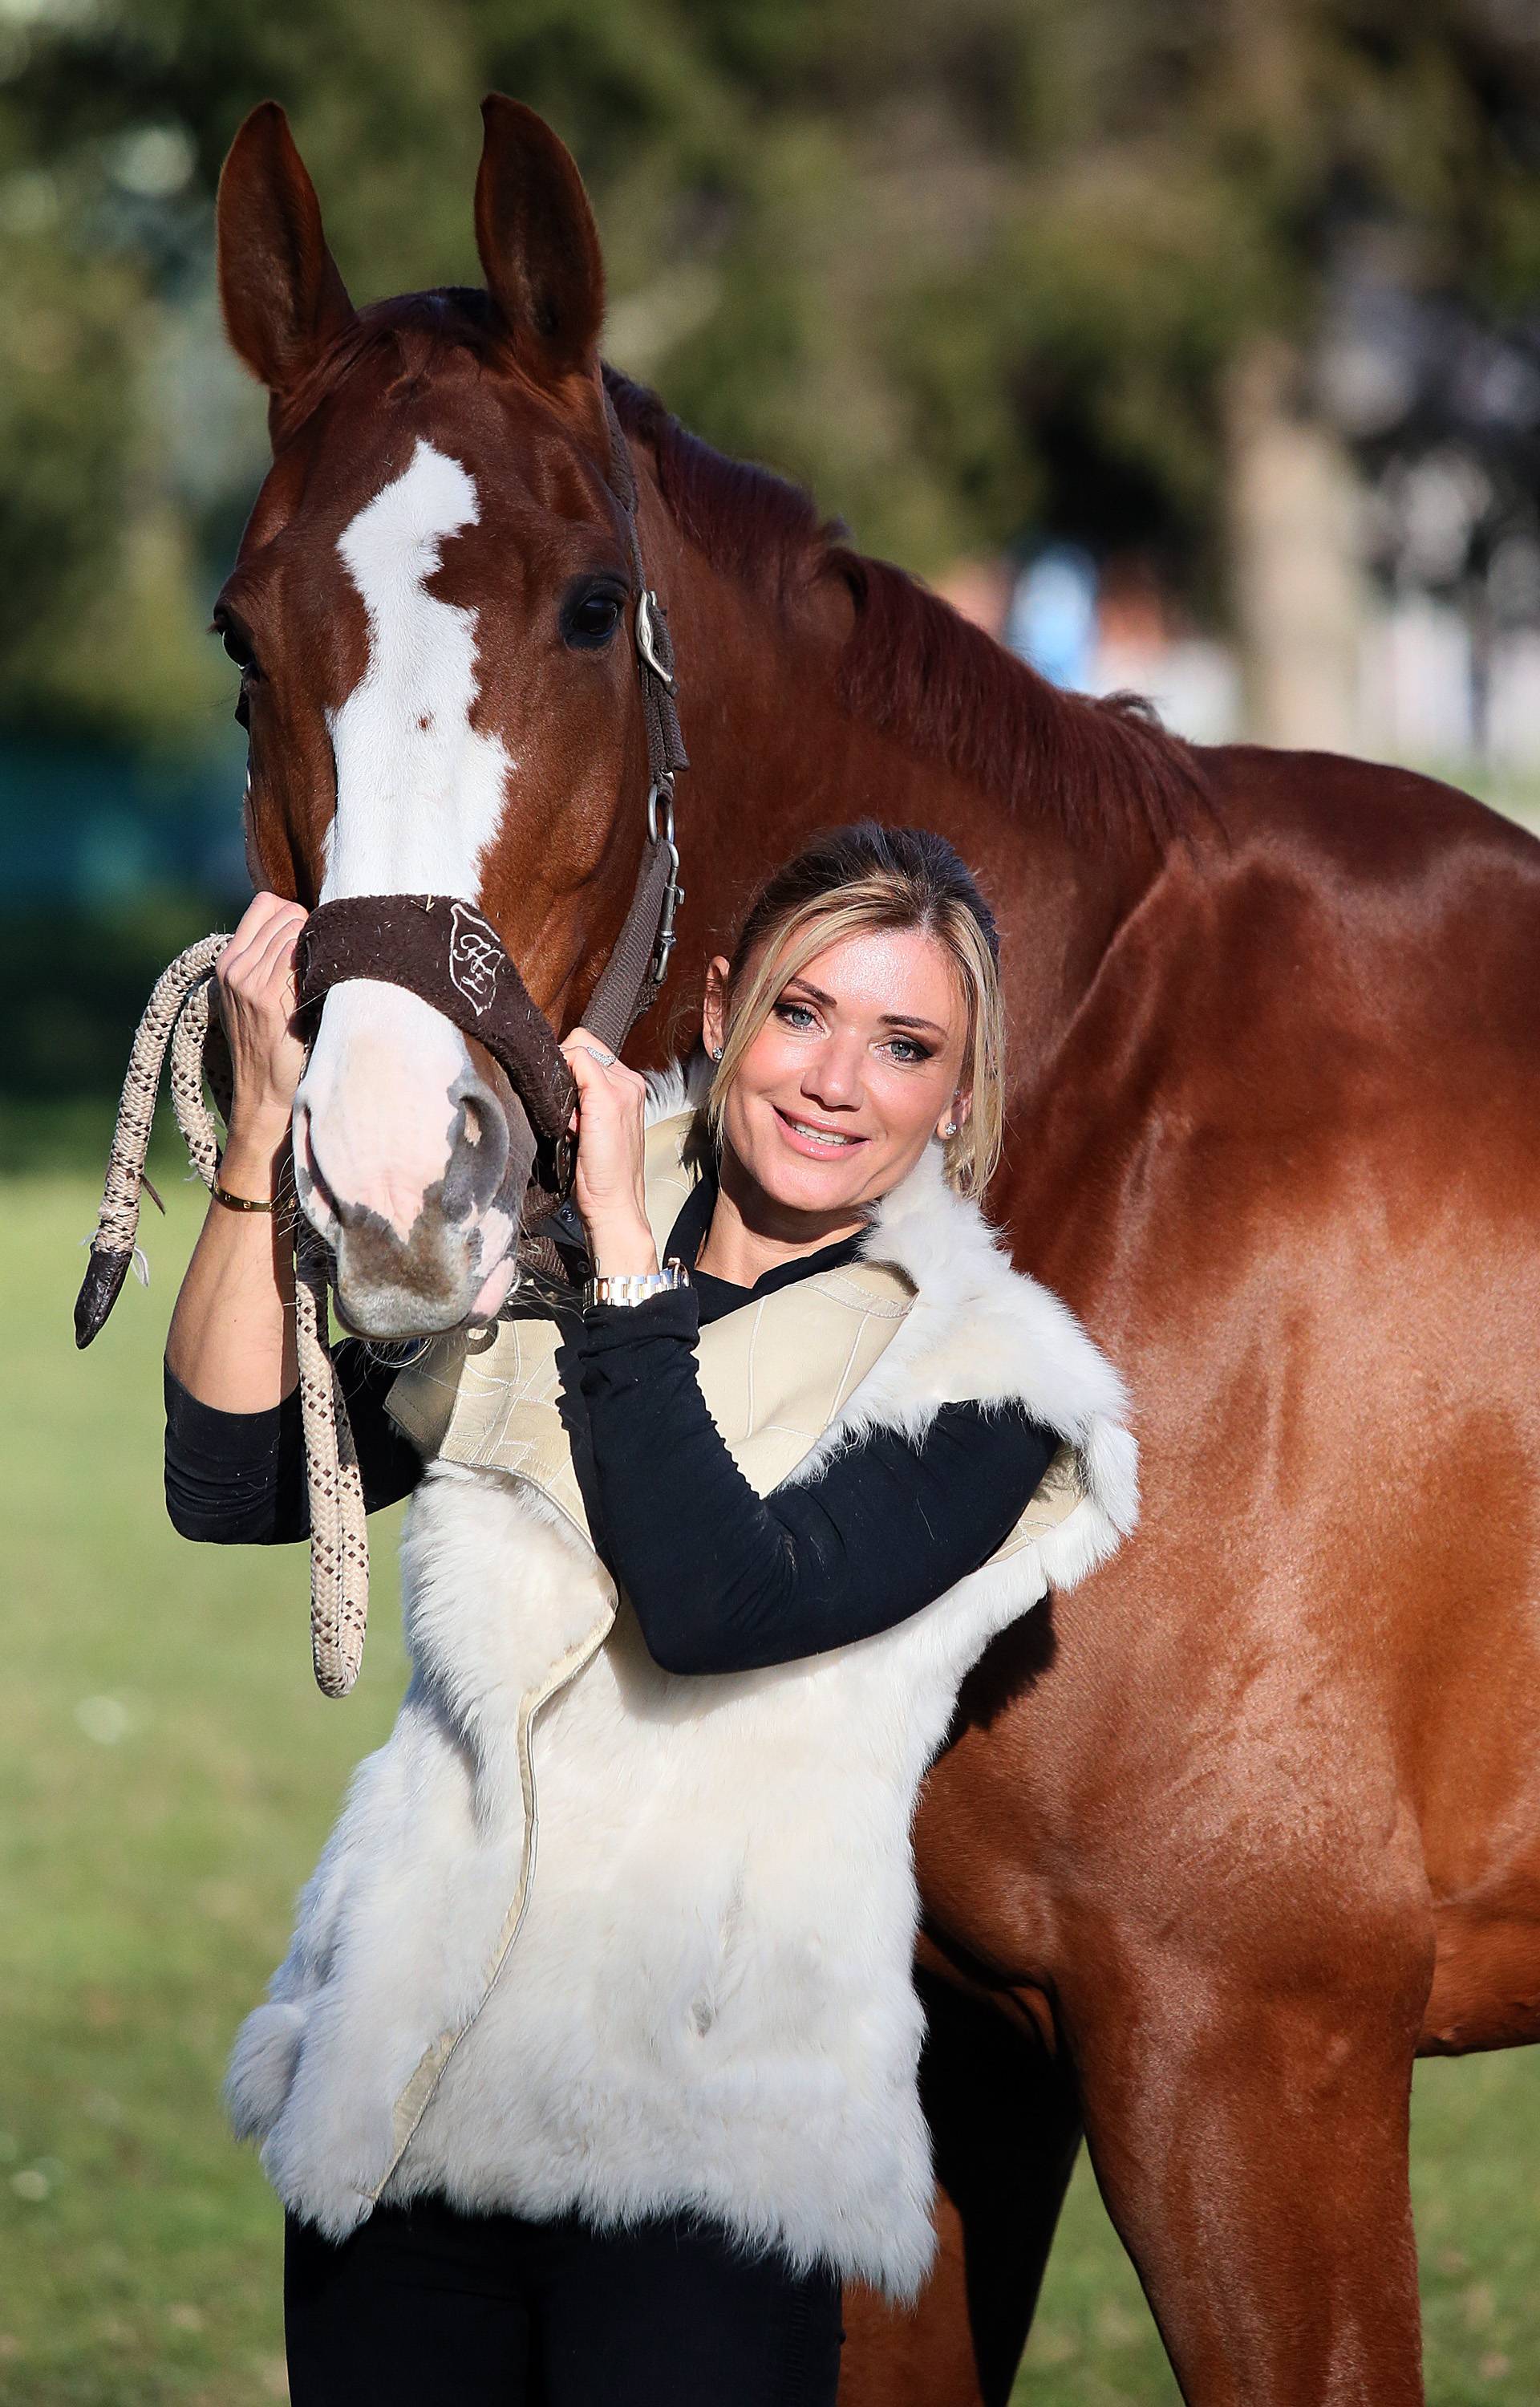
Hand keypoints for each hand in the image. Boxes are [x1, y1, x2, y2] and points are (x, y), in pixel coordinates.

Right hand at [215, 892, 308, 1158]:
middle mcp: (235, 967)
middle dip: (311, 928)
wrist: (264, 1094)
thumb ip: (268, 960)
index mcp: (229, 962)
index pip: (266, 903)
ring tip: (324, 975)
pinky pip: (300, 953)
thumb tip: (304, 925)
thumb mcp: (255, 996)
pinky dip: (319, 961)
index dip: (295, 913)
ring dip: (319, 945)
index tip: (309, 938)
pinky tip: (325, 985)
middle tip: (323, 960)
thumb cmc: (272, 1046)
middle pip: (286, 912)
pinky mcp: (268, 997)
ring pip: (296, 928)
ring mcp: (250, 980)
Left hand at [558, 1029, 658, 1274]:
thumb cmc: (598, 1177)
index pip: (589, 1050)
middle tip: (561, 1108)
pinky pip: (577, 1059)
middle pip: (582, 1042)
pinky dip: (561, 1080)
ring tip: (567, 1119)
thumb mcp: (589, 1130)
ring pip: (578, 1047)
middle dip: (563, 1066)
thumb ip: (579, 1101)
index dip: (566, 1066)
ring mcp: (623, 1087)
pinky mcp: (610, 1097)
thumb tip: (551, 1082)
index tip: (559, 1100)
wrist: (615, 1206)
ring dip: (562, 1077)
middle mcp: (629, 1082)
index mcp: (627, 1088)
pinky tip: (566, 1119)